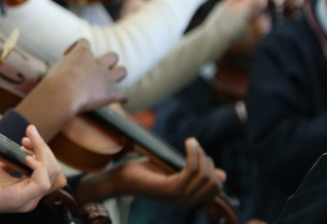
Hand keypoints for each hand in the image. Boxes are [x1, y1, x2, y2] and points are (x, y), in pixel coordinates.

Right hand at [16, 39, 127, 138]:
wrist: (62, 94)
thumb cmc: (54, 81)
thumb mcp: (54, 67)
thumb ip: (62, 66)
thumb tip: (57, 72)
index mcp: (83, 53)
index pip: (84, 42)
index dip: (78, 47)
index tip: (69, 56)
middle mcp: (98, 63)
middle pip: (113, 55)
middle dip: (108, 60)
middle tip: (98, 68)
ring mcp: (105, 78)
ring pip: (122, 71)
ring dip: (118, 74)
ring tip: (113, 79)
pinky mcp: (109, 94)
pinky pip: (123, 95)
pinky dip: (122, 96)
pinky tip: (121, 98)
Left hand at [79, 138, 225, 208]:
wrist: (122, 177)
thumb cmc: (146, 171)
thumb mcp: (175, 171)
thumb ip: (196, 174)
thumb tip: (222, 175)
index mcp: (188, 201)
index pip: (215, 189)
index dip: (213, 170)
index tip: (202, 155)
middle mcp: (186, 203)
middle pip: (213, 183)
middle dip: (207, 161)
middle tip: (194, 147)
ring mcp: (179, 198)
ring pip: (204, 175)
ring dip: (200, 154)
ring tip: (191, 142)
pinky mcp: (171, 189)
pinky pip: (192, 170)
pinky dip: (193, 154)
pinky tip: (188, 144)